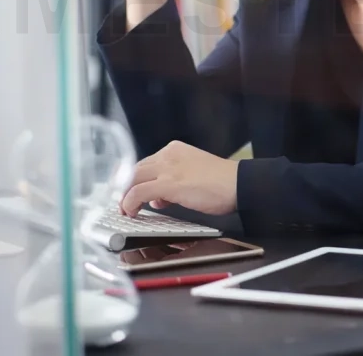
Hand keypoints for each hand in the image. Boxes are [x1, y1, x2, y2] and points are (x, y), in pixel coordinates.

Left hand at [120, 141, 238, 216]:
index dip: (136, 181)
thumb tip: (157, 198)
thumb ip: (172, 182)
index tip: (132, 193)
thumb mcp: (193, 174)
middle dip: (125, 188)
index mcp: (174, 150)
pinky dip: (130, 202)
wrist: (239, 184)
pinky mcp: (170, 183)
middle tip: (124, 204)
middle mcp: (168, 155)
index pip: (145, 163)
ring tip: (126, 211)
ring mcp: (168, 168)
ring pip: (132, 178)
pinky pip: (138, 192)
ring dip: (124, 196)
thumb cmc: (222, 183)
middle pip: (135, 169)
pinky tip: (131, 212)